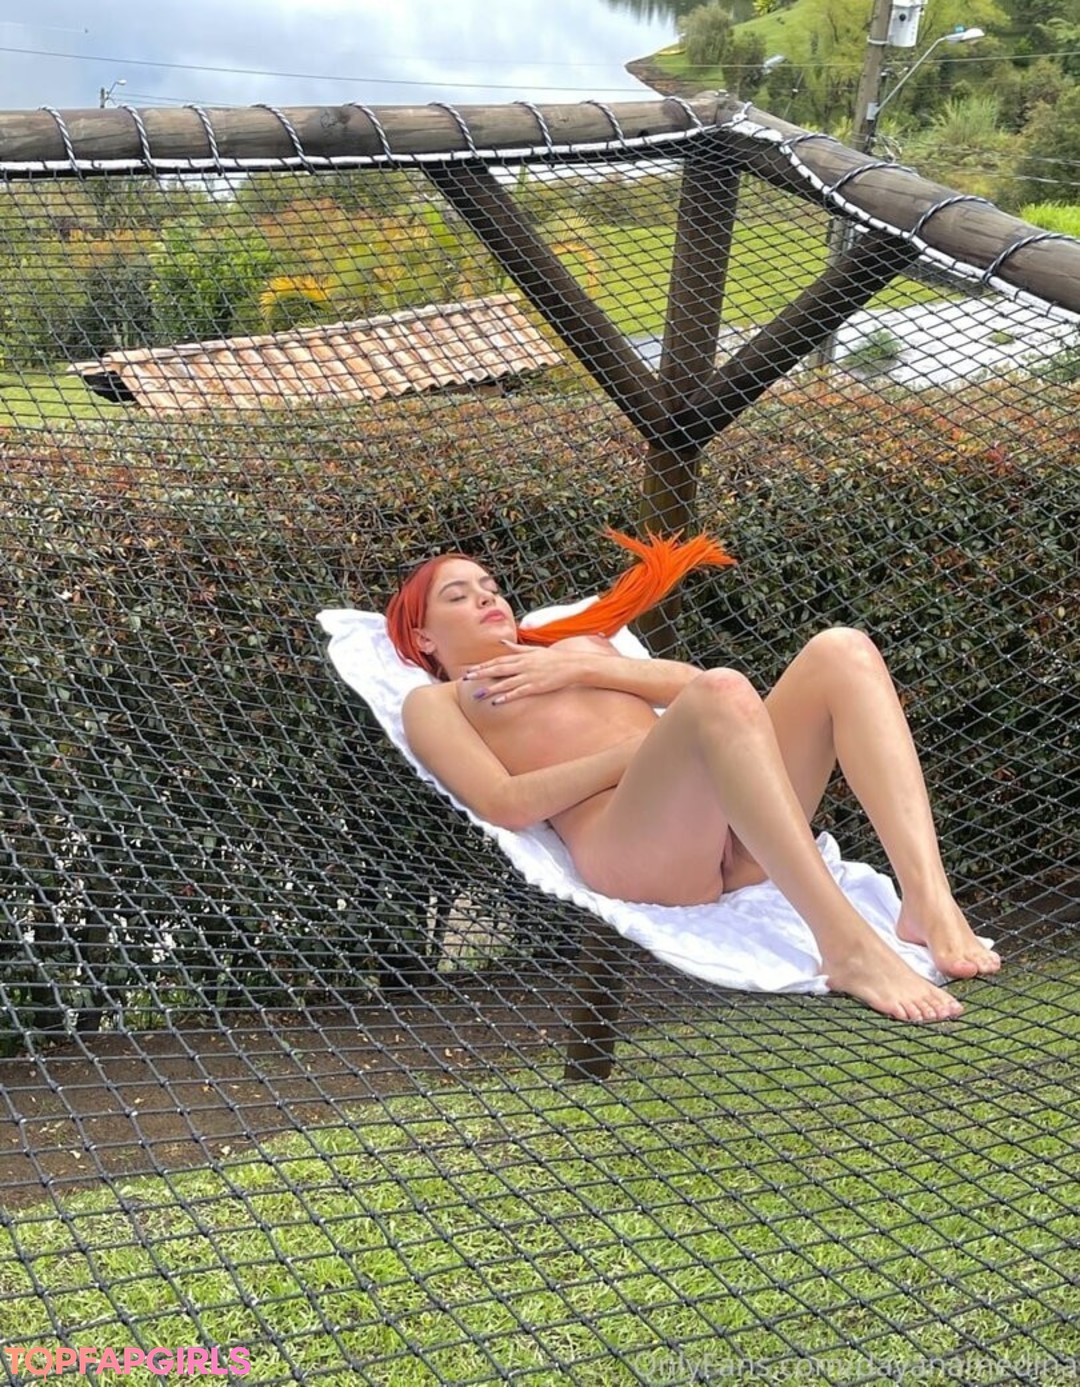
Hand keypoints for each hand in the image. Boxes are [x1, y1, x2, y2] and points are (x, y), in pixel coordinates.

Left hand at [462, 642, 590, 704]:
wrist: (574, 665)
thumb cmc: (554, 658)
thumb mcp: (534, 650)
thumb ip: (517, 648)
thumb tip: (502, 642)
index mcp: (522, 656)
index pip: (499, 660)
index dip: (484, 665)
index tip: (471, 670)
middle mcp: (523, 665)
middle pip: (498, 669)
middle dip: (481, 674)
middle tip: (466, 678)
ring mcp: (530, 676)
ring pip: (506, 683)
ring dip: (491, 689)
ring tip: (477, 695)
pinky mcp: (537, 686)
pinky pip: (519, 692)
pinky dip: (508, 697)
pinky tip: (497, 702)